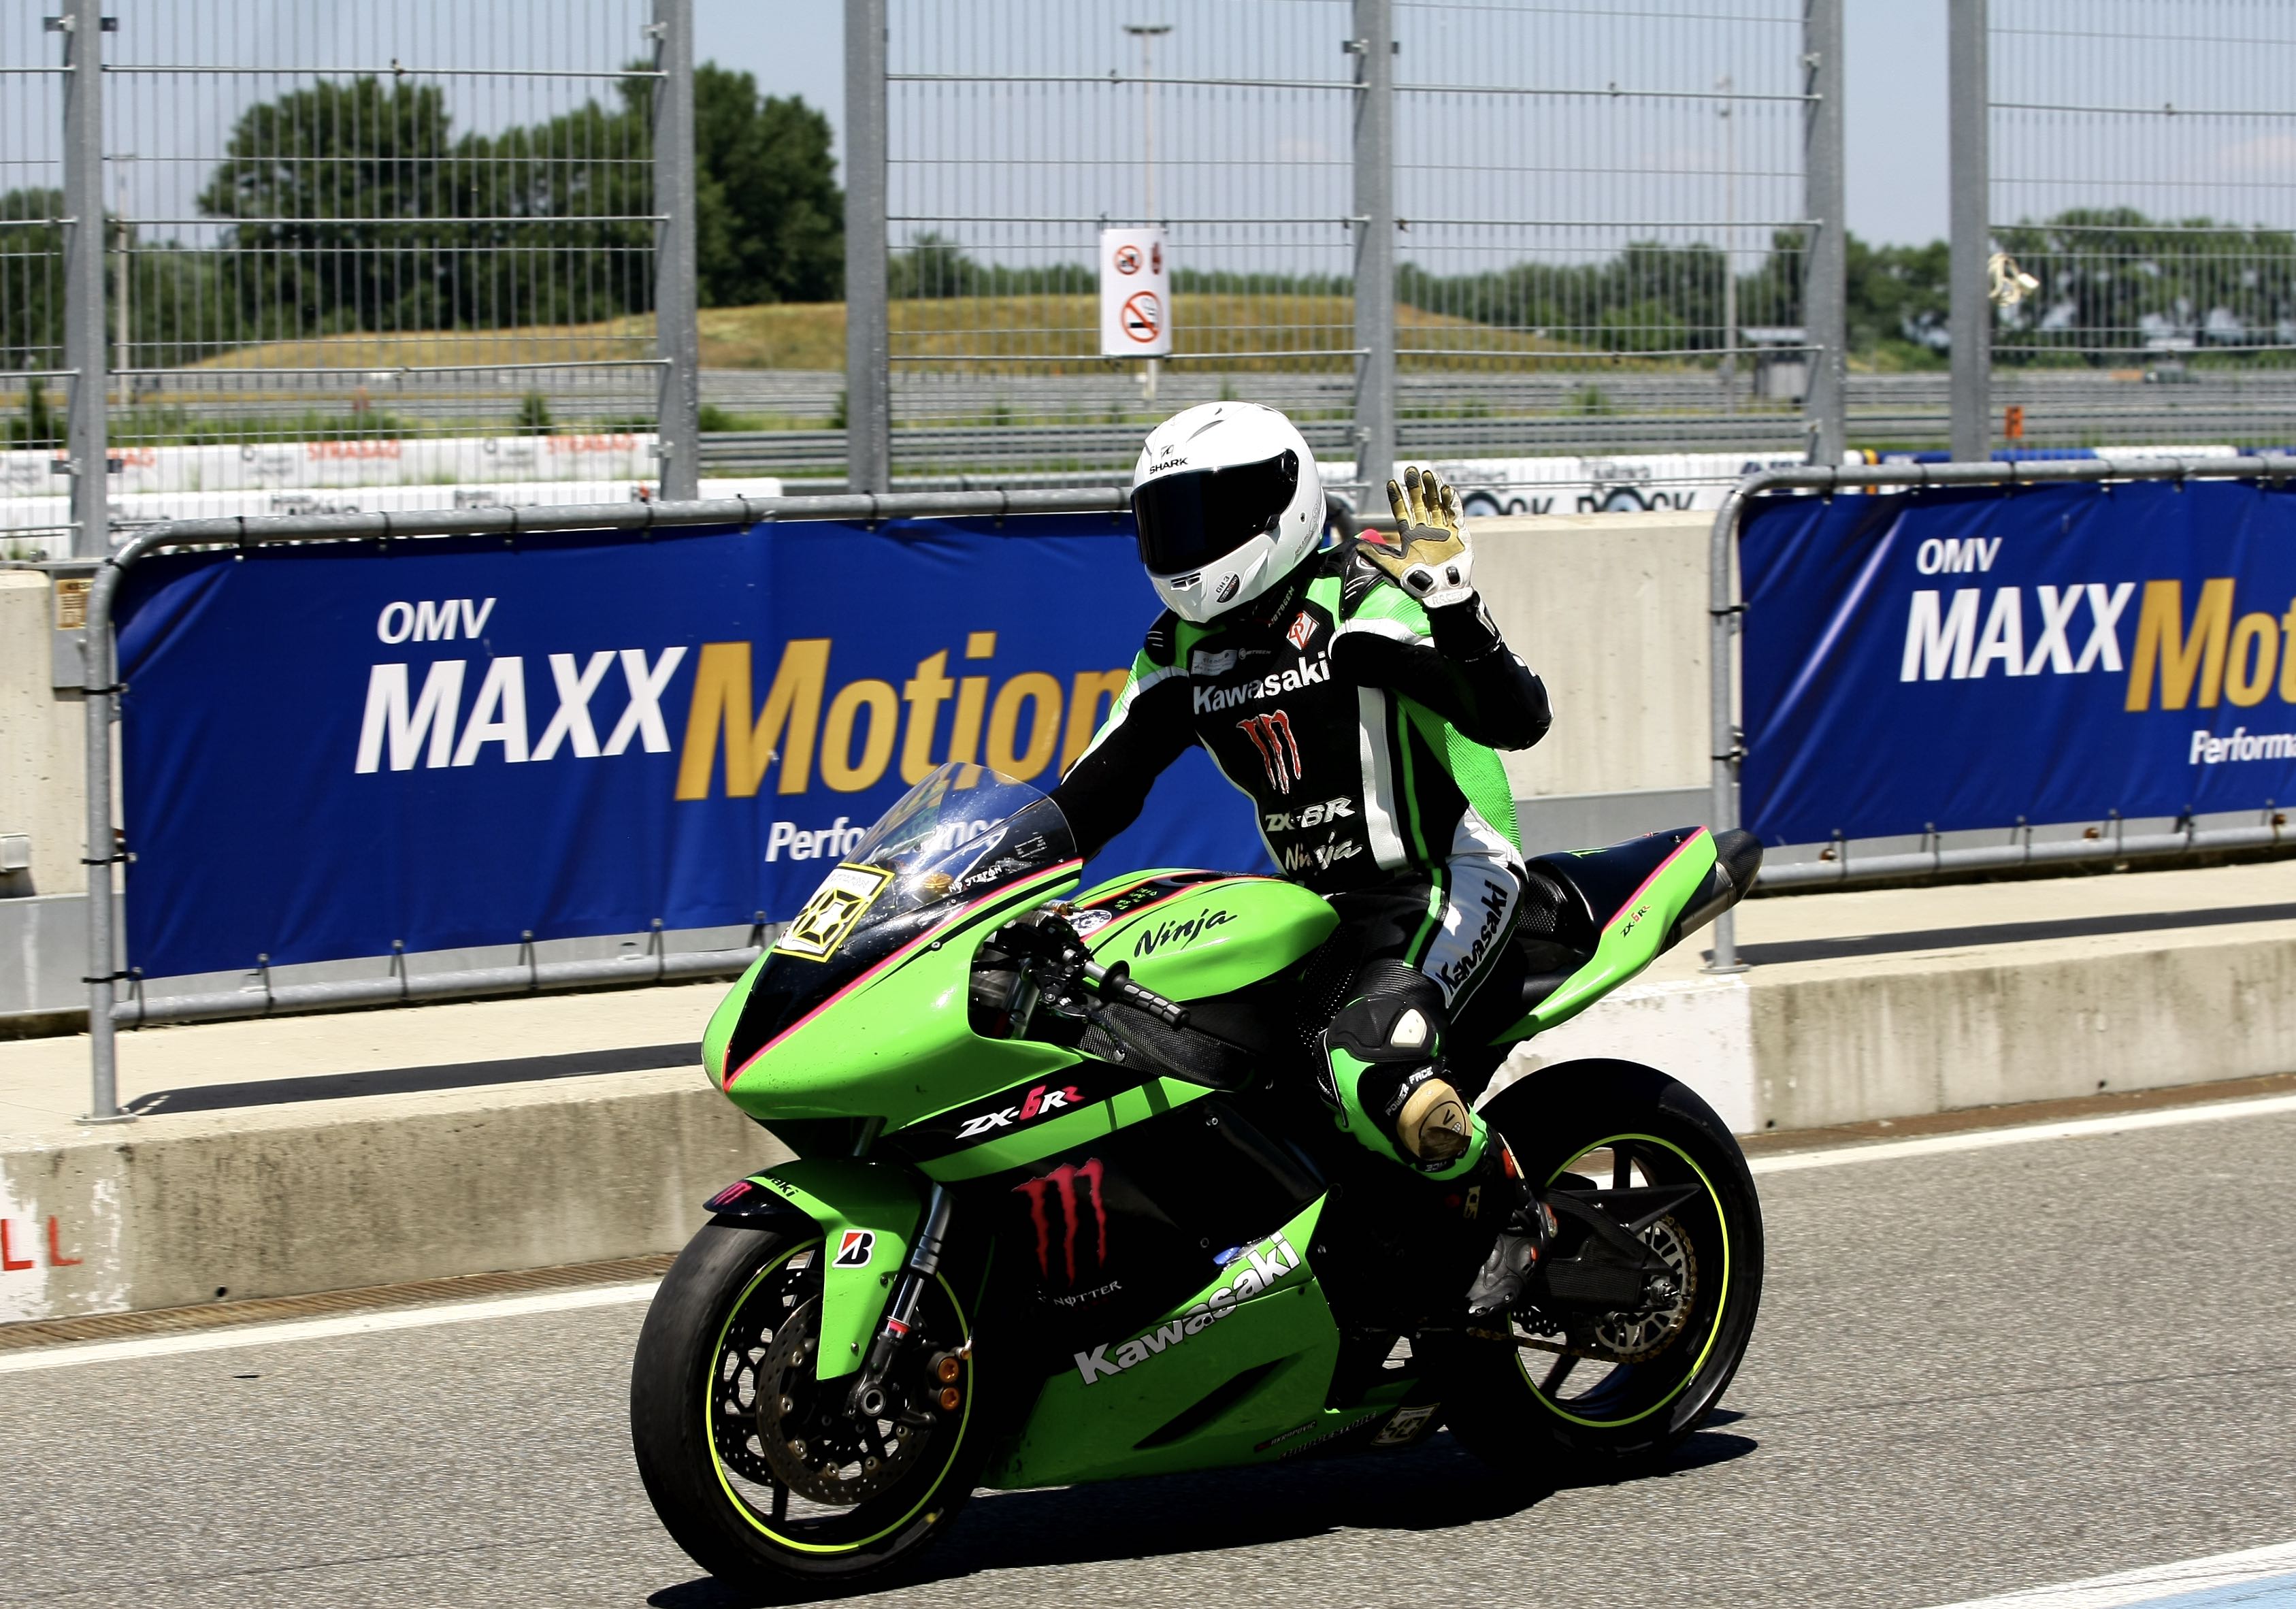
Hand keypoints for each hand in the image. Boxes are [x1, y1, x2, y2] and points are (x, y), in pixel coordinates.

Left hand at [1370, 465, 1474, 608]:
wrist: (1441, 592)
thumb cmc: (1418, 581)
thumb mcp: (1394, 566)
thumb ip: (1377, 555)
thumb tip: (1357, 545)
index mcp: (1410, 535)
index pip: (1402, 511)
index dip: (1397, 497)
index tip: (1391, 483)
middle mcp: (1426, 529)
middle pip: (1419, 503)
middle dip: (1415, 487)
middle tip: (1411, 470)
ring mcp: (1442, 530)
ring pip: (1436, 504)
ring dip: (1433, 489)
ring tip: (1428, 474)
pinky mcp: (1458, 533)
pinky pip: (1455, 514)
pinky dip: (1451, 502)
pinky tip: (1446, 490)